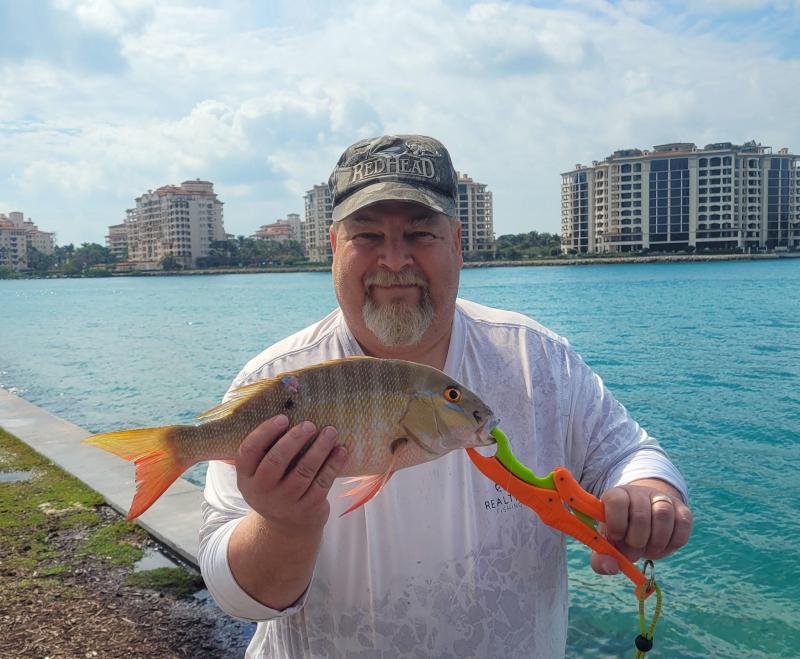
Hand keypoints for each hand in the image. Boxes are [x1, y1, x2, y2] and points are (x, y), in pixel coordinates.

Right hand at [235, 414, 348, 534]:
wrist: (286, 528)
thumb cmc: (275, 486)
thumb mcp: (260, 474)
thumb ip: (266, 449)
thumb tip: (285, 406)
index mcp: (246, 477)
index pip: (248, 451)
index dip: (264, 432)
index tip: (283, 417)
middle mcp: (262, 491)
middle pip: (275, 461)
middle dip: (294, 439)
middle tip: (309, 424)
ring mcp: (285, 502)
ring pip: (303, 471)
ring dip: (319, 448)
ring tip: (331, 431)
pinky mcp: (307, 508)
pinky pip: (322, 483)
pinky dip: (333, 465)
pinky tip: (341, 450)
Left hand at [590, 481, 692, 575]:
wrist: (645, 522)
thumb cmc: (622, 534)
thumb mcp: (608, 544)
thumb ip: (601, 559)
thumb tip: (612, 567)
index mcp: (616, 496)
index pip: (616, 500)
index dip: (616, 522)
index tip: (616, 537)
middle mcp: (639, 493)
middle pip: (641, 514)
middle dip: (637, 540)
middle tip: (634, 550)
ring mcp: (662, 498)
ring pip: (663, 514)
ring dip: (656, 540)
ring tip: (650, 550)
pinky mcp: (681, 508)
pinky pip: (683, 523)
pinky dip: (674, 541)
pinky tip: (664, 545)